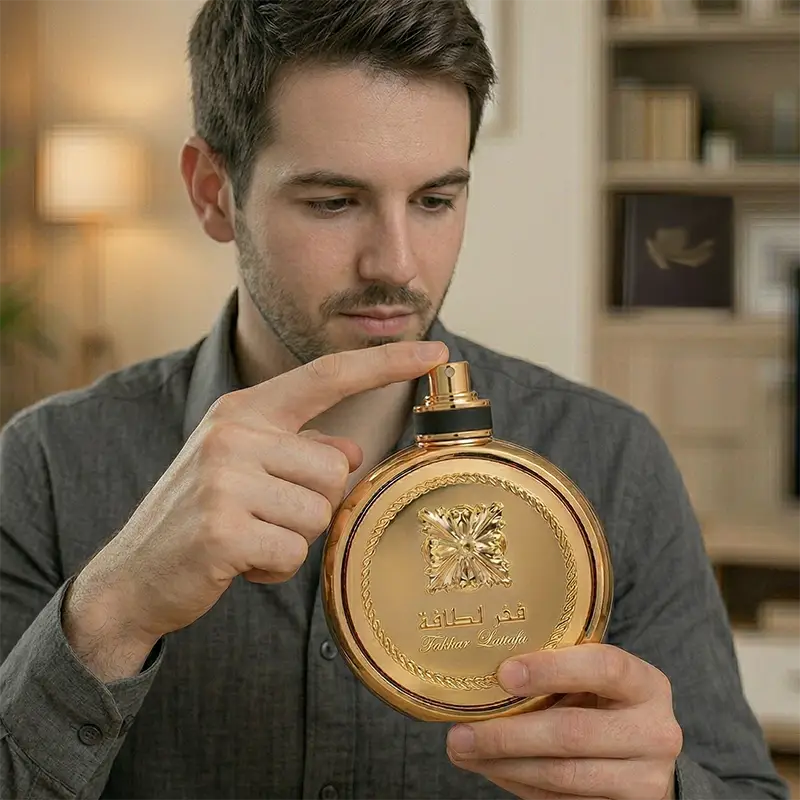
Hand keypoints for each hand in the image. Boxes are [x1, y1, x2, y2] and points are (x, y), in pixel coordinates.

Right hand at [63, 340, 447, 677]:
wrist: (133, 574)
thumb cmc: (201, 515)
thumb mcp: (245, 467)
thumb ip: (300, 450)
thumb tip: (353, 449)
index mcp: (245, 411)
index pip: (327, 376)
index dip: (385, 363)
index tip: (435, 352)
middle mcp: (234, 434)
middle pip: (336, 468)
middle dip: (313, 504)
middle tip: (265, 516)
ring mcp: (224, 479)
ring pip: (319, 513)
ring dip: (293, 539)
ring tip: (249, 538)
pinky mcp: (221, 529)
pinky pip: (294, 555)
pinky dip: (274, 570)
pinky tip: (239, 563)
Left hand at [446, 644, 681, 799]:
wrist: (647, 752)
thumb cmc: (607, 701)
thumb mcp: (596, 677)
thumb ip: (559, 669)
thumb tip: (485, 670)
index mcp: (646, 684)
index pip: (603, 667)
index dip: (551, 670)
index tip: (503, 674)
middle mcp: (655, 731)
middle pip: (573, 732)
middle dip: (509, 734)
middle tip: (461, 732)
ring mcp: (645, 779)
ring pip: (563, 775)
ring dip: (505, 765)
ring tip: (465, 751)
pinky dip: (521, 785)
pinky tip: (493, 768)